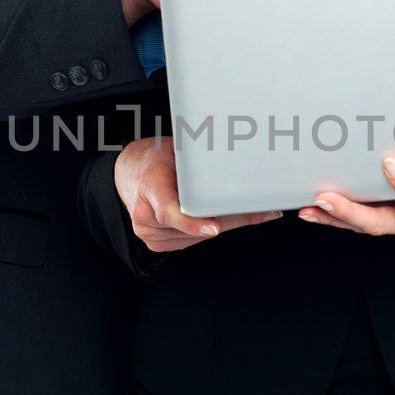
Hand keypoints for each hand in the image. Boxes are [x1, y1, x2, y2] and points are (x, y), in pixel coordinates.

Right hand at [115, 136, 283, 252]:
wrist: (129, 173)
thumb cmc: (154, 159)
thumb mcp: (174, 151)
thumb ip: (197, 164)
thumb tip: (238, 167)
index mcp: (148, 187)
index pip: (169, 210)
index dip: (192, 222)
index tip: (214, 228)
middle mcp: (145, 217)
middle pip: (195, 226)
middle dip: (232, 218)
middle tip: (265, 209)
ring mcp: (150, 234)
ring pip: (199, 237)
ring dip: (226, 224)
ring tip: (249, 209)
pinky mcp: (158, 244)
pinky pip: (193, 241)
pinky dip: (210, 230)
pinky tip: (226, 219)